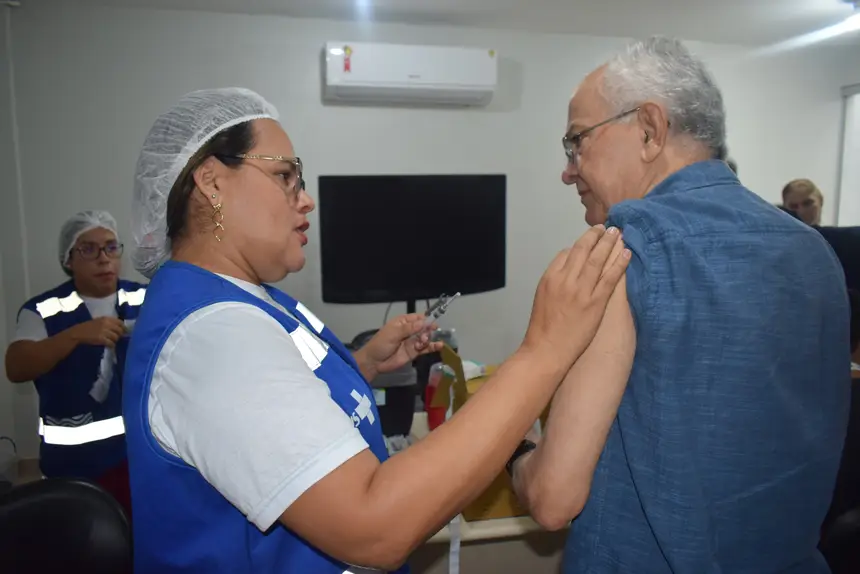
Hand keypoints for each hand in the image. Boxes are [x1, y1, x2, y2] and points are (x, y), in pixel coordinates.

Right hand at [68, 317, 126, 347]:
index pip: (120, 322)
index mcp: (106, 318)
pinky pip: (111, 343)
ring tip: (111, 341)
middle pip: (120, 330)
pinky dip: (111, 345)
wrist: (78, 333)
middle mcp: (106, 324)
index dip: (123, 328)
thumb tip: (121, 328)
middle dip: (120, 335)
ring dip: (115, 340)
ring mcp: (104, 331)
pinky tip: (109, 345)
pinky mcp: (101, 339)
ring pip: (116, 337)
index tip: (124, 331)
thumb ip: (110, 323)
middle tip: (116, 337)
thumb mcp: (99, 321)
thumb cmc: (89, 327)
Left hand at [354, 315, 443, 379]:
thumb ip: (408, 329)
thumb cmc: (381, 344)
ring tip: (423, 342)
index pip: (418, 317)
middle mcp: (409, 330)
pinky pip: (426, 348)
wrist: (375, 362)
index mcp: (402, 322)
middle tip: (424, 336)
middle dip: (427, 330)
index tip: (432, 322)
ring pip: (425, 337)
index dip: (426, 319)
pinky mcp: (415, 352)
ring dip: (427, 338)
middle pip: (424, 327)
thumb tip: (423, 322)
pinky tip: (439, 345)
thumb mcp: (393, 334)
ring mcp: (412, 341)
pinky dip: (433, 346)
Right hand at [522, 225, 629, 367]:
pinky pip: (610, 278)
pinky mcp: (595, 302)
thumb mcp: (542, 298)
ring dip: (609, 243)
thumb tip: (567, 269)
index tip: (590, 241)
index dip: (579, 245)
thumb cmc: (543, 328)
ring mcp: (581, 290)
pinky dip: (619, 263)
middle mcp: (565, 279)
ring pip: (597, 260)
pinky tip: (626, 253)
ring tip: (617, 232)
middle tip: (606, 227)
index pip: (566, 253)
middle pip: (582, 250)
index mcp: (550, 277)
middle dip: (595, 236)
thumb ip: (554, 281)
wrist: (546, 350)